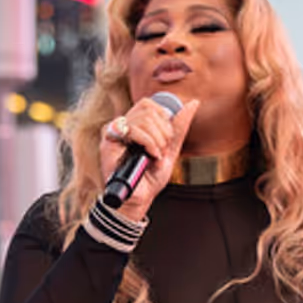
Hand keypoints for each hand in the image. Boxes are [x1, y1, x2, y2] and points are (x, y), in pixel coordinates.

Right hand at [99, 97, 200, 218]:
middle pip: (147, 109)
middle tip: (162, 151)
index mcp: (133, 125)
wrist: (140, 199)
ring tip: (156, 156)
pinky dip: (148, 142)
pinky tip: (151, 155)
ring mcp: (113, 133)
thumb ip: (179, 127)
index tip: (166, 140)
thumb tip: (193, 103)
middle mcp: (121, 126)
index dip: (163, 118)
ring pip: (143, 119)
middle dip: (163, 131)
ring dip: (157, 139)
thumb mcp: (170, 149)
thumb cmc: (150, 178)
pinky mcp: (108, 142)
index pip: (148, 104)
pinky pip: (132, 129)